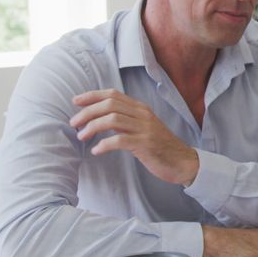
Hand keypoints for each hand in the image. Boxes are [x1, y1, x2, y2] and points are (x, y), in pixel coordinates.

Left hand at [70, 89, 198, 184]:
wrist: (183, 162)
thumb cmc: (159, 146)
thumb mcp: (143, 127)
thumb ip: (126, 120)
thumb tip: (99, 118)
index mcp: (141, 108)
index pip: (113, 94)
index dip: (92, 95)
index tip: (75, 101)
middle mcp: (143, 115)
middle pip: (110, 105)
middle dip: (87, 112)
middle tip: (74, 123)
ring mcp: (145, 129)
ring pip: (113, 119)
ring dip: (92, 127)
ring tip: (82, 136)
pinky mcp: (146, 144)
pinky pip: (120, 141)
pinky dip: (104, 145)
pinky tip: (96, 151)